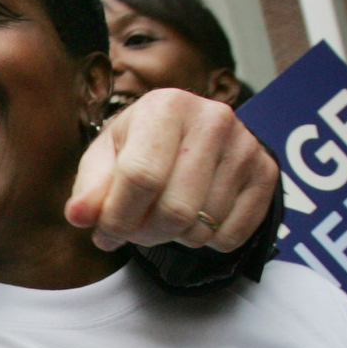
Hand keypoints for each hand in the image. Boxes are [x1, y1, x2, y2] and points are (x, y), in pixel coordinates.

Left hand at [67, 89, 277, 252]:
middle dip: (145, 234)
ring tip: (164, 216)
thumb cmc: (139, 146)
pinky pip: (231, 236)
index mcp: (165, 106)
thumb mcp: (106, 158)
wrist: (193, 134)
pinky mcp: (266, 172)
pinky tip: (195, 216)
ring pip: (201, 229)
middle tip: (135, 229)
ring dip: (174, 238)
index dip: (117, 218)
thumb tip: (79, 216)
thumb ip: (90, 188)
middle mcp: (212, 119)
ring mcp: (245, 146)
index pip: (140, 178)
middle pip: (174, 211)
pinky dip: (206, 241)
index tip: (106, 232)